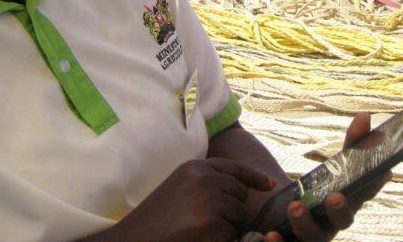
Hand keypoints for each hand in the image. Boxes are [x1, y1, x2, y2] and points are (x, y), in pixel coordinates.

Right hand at [90, 157, 274, 241]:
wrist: (132, 240)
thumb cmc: (155, 219)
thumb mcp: (180, 188)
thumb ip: (206, 183)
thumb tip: (240, 191)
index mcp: (196, 167)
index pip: (234, 168)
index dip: (254, 178)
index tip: (269, 185)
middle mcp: (205, 179)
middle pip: (239, 194)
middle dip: (232, 210)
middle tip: (208, 223)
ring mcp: (209, 201)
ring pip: (237, 216)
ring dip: (227, 228)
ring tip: (200, 232)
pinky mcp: (210, 225)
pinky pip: (230, 235)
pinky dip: (221, 241)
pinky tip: (200, 240)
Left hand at [264, 113, 391, 241]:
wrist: (283, 220)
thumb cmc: (318, 191)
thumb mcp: (332, 167)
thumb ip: (350, 144)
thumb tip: (365, 115)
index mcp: (347, 202)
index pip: (365, 193)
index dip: (375, 184)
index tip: (385, 171)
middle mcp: (333, 224)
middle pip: (343, 221)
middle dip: (340, 210)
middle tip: (335, 195)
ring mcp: (313, 239)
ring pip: (313, 240)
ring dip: (305, 225)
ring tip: (295, 207)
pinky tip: (271, 236)